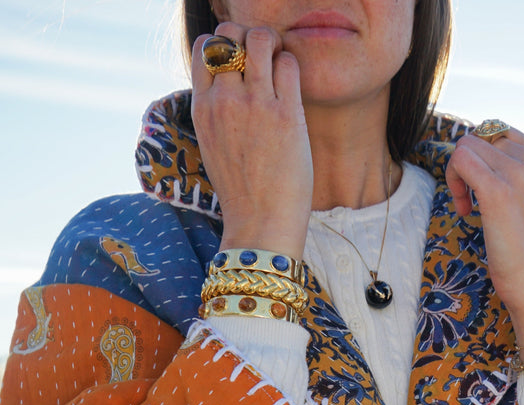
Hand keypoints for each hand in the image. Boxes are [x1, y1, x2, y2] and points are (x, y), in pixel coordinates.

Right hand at [191, 23, 312, 258]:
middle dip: (249, 37)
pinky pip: (288, 64)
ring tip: (280, 67)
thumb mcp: (214, 147)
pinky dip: (292, 65)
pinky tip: (293, 89)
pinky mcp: (284, 114)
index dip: (225, 44)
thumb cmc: (242, 192)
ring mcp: (254, 105)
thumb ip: (217, 112)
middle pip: (230, 33)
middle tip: (264, 58)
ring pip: (261, 39)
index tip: (241, 62)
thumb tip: (228, 87)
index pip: (204, 47)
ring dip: (274, 45)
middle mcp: (223, 100)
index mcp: (202, 108)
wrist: (260, 223)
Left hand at [446, 128, 523, 363]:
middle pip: (479, 137)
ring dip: (457, 174)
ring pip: (465, 146)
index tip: (482, 189)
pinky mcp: (498, 191)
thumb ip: (515, 176)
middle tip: (469, 201)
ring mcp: (518, 172)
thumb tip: (478, 160)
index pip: (498, 132)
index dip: (481, 157)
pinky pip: (459, 160)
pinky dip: (453, 182)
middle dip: (466, 166)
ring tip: (467, 206)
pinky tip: (465, 211)